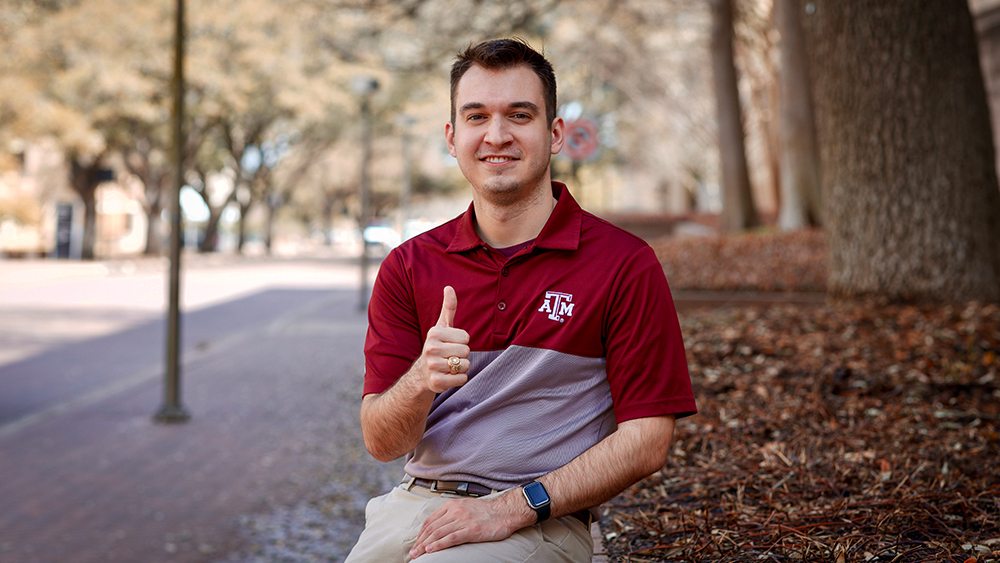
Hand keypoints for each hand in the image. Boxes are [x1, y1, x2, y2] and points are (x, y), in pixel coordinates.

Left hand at [409, 492, 533, 557]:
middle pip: (431, 528)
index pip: (430, 520)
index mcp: (452, 505)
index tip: (416, 543)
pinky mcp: (471, 530)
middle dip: (420, 542)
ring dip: (425, 545)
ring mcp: (463, 520)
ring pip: (438, 533)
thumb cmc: (487, 512)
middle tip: (413, 553)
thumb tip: (439, 526)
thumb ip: (451, 514)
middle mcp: (455, 511)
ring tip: (418, 554)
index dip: (421, 534)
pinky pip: (451, 538)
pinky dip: (438, 545)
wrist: (505, 512)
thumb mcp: (465, 507)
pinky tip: (430, 550)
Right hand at [419, 286, 470, 392]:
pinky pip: (462, 379)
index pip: (466, 337)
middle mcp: (431, 349)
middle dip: (462, 355)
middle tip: (450, 356)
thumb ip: (448, 308)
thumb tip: (449, 287)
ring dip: (461, 367)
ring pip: (465, 365)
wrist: (421, 374)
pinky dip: (459, 379)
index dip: (462, 342)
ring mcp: (432, 366)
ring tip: (448, 366)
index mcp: (434, 333)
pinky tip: (447, 376)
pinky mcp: (437, 383)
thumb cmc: (437, 346)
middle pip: (466, 351)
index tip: (450, 344)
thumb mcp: (441, 327)